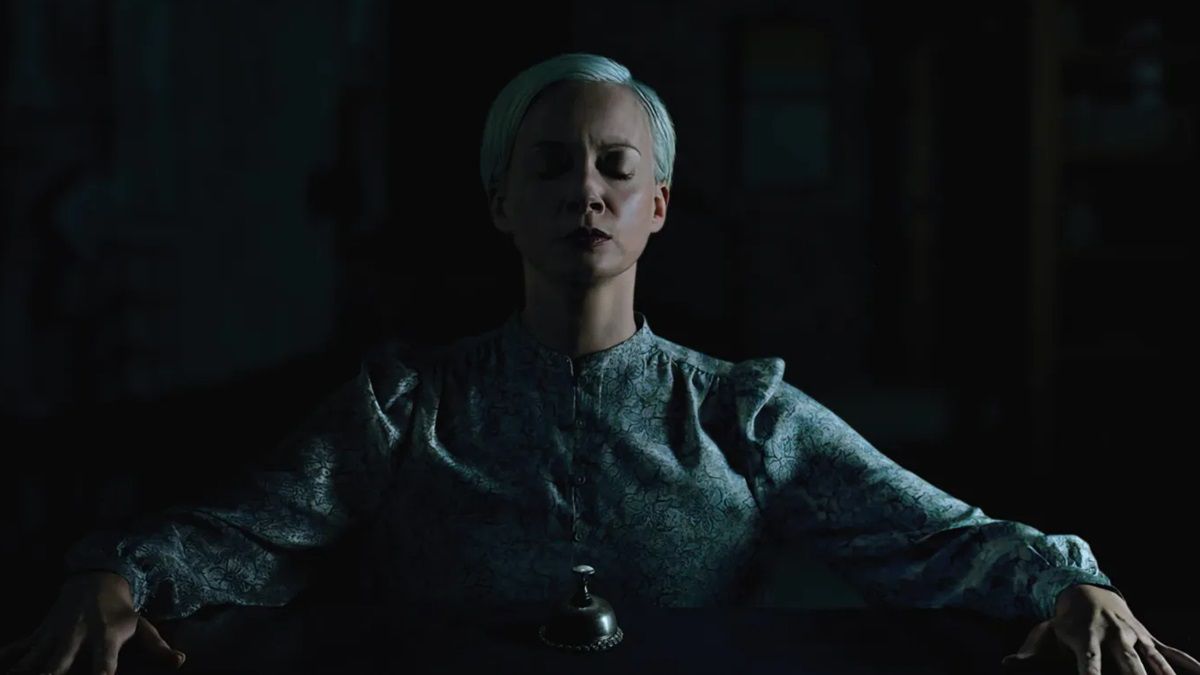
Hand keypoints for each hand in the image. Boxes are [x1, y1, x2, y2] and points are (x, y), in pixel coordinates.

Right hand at [0, 572, 184, 674]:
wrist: (95, 579)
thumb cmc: (121, 610)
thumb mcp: (141, 625)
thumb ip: (157, 647)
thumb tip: (181, 661)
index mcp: (105, 637)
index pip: (104, 662)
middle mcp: (77, 637)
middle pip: (59, 663)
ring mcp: (54, 635)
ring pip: (33, 658)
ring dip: (26, 670)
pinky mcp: (39, 633)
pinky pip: (18, 648)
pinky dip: (8, 657)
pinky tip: (1, 665)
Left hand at [1002, 584, 1199, 674]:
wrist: (1087, 592)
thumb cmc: (1064, 621)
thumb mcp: (1044, 633)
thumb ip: (1030, 651)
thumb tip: (1008, 662)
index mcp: (1086, 639)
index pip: (1089, 664)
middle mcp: (1113, 637)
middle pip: (1128, 663)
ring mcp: (1134, 636)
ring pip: (1153, 659)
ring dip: (1163, 674)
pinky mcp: (1148, 638)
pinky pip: (1171, 652)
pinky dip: (1187, 663)